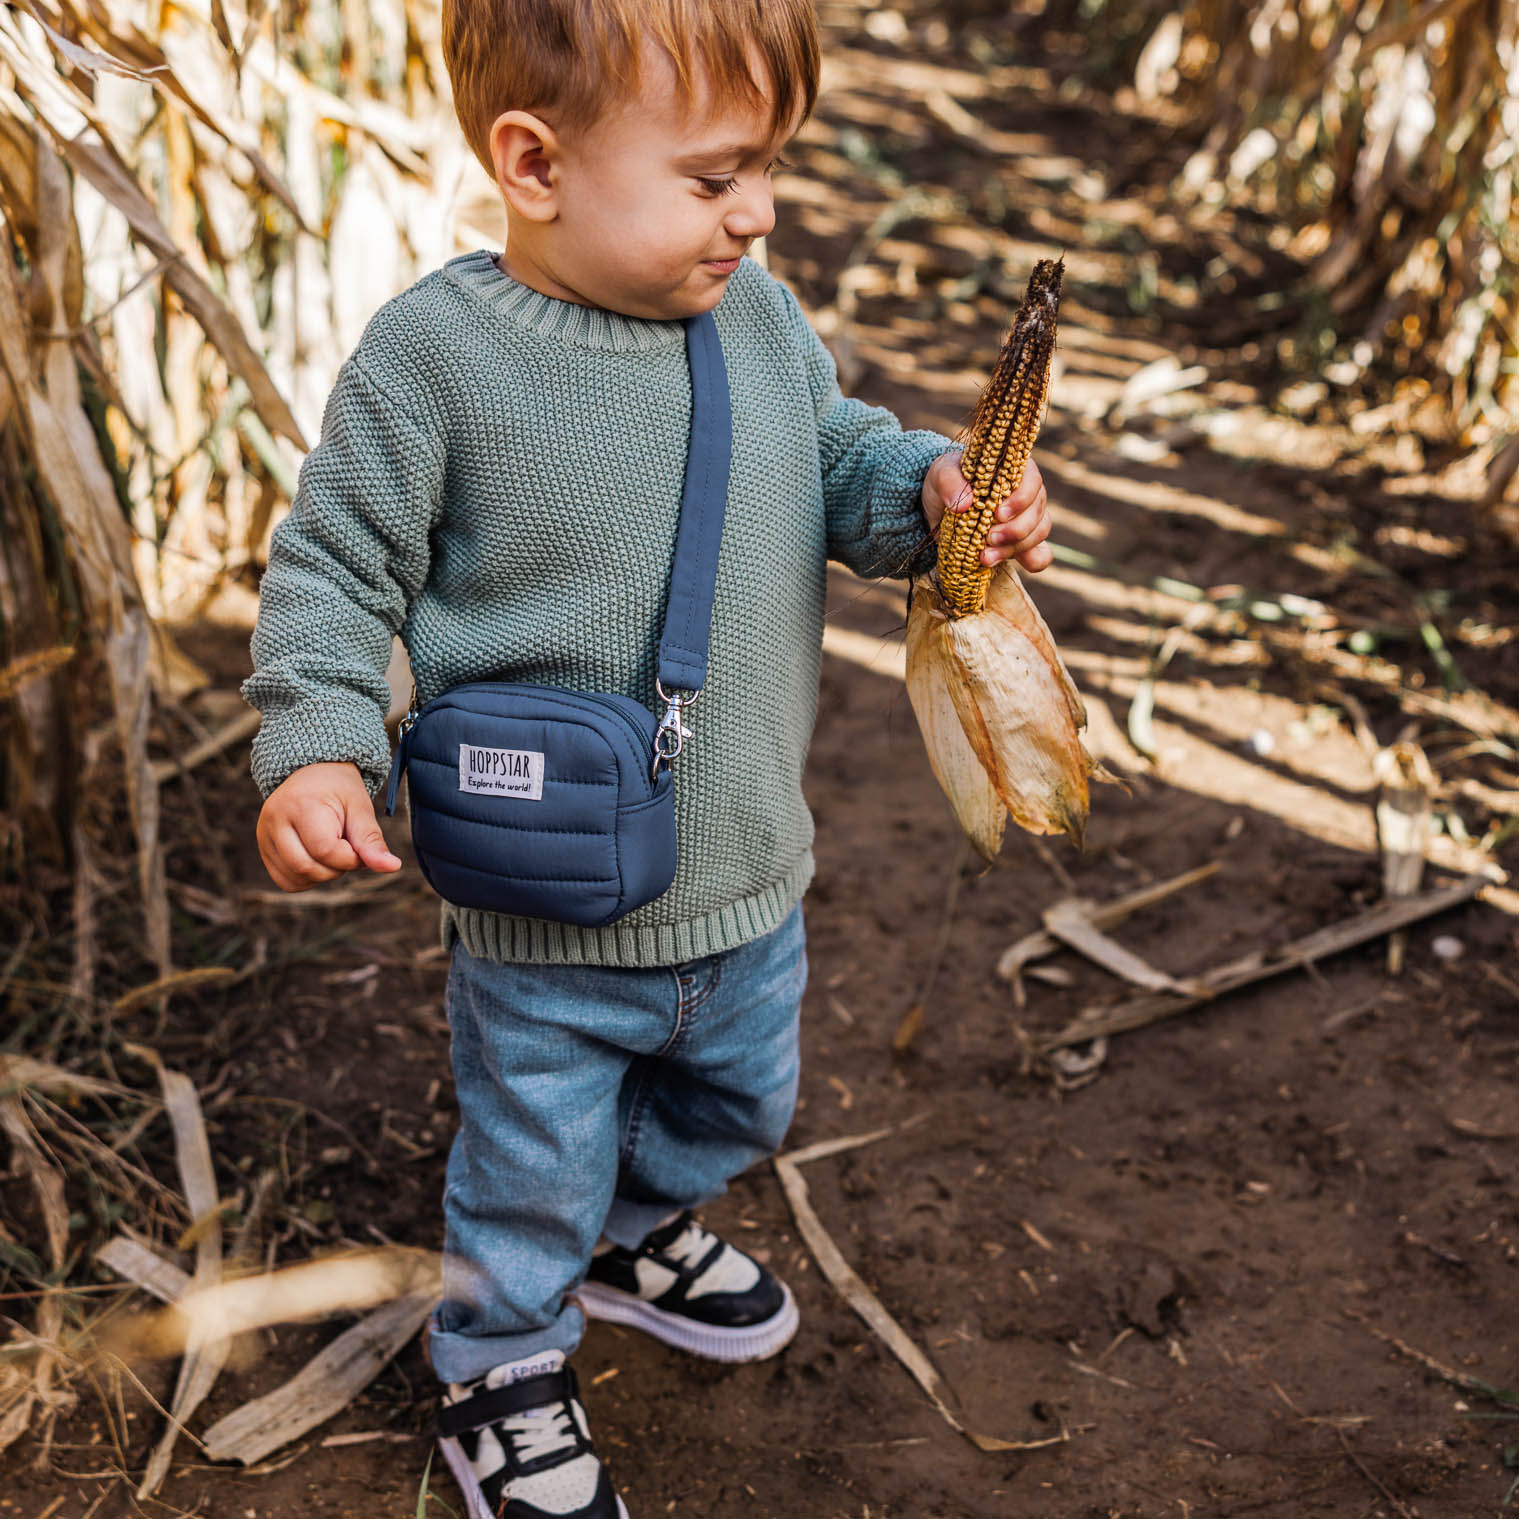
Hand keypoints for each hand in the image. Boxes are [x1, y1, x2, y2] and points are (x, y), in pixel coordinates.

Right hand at [256, 761, 401, 891]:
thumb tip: (393, 867)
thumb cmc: (339, 789)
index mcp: (299, 805)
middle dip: (336, 868)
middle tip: (347, 847)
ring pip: (295, 878)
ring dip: (323, 874)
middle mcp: (273, 821)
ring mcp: (263, 836)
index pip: (325, 850)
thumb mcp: (360, 807)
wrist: (312, 772)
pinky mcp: (264, 850)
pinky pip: (286, 881)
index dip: (350, 857)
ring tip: (332, 848)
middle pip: (307, 868)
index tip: (360, 845)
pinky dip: (308, 878)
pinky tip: (318, 858)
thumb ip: (372, 839)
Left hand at [921, 450, 1052, 572]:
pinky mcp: (1022, 542)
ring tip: (986, 557)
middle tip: (989, 538)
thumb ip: (949, 482)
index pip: (1032, 481)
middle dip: (1016, 530)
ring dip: (1014, 548)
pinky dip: (1032, 561)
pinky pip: (1041, 554)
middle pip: (1037, 512)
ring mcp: (1029, 519)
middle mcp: (1028, 493)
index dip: (1021, 500)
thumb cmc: (948, 484)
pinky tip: (1015, 564)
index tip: (998, 514)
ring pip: (1039, 533)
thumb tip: (965, 503)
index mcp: (1014, 470)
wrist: (941, 509)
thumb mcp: (941, 475)